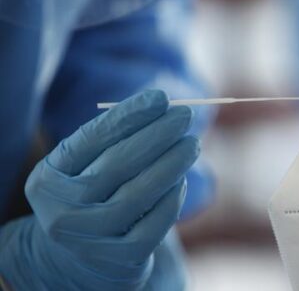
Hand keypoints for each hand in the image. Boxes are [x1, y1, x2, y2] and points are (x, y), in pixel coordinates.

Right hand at [0, 90, 197, 289]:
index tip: (159, 97)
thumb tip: (161, 105)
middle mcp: (63, 212)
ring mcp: (91, 239)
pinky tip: (181, 180)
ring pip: (138, 194)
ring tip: (192, 144)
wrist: (82, 255)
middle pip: (117, 165)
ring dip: (172, 163)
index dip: (128, 116)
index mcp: (48, 181)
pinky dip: (172, 198)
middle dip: (156, 135)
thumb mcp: (85, 167)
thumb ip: (114, 138)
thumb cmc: (91, 194)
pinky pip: (155, 224)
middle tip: (184, 115)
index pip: (90, 140)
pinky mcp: (121, 258)